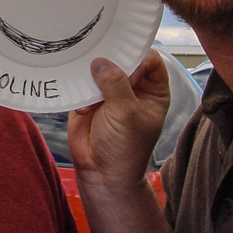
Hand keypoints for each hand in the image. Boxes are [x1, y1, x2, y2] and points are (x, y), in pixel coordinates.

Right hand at [68, 48, 170, 190]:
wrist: (100, 173)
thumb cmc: (125, 149)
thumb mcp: (127, 114)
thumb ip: (116, 85)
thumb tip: (101, 62)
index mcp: (153, 91)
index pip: (150, 60)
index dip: (138, 60)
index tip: (124, 71)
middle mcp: (133, 88)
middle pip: (123, 60)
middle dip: (110, 63)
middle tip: (99, 70)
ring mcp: (110, 92)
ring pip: (101, 68)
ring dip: (92, 77)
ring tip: (90, 92)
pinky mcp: (89, 97)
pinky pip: (82, 80)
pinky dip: (80, 88)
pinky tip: (83, 108)